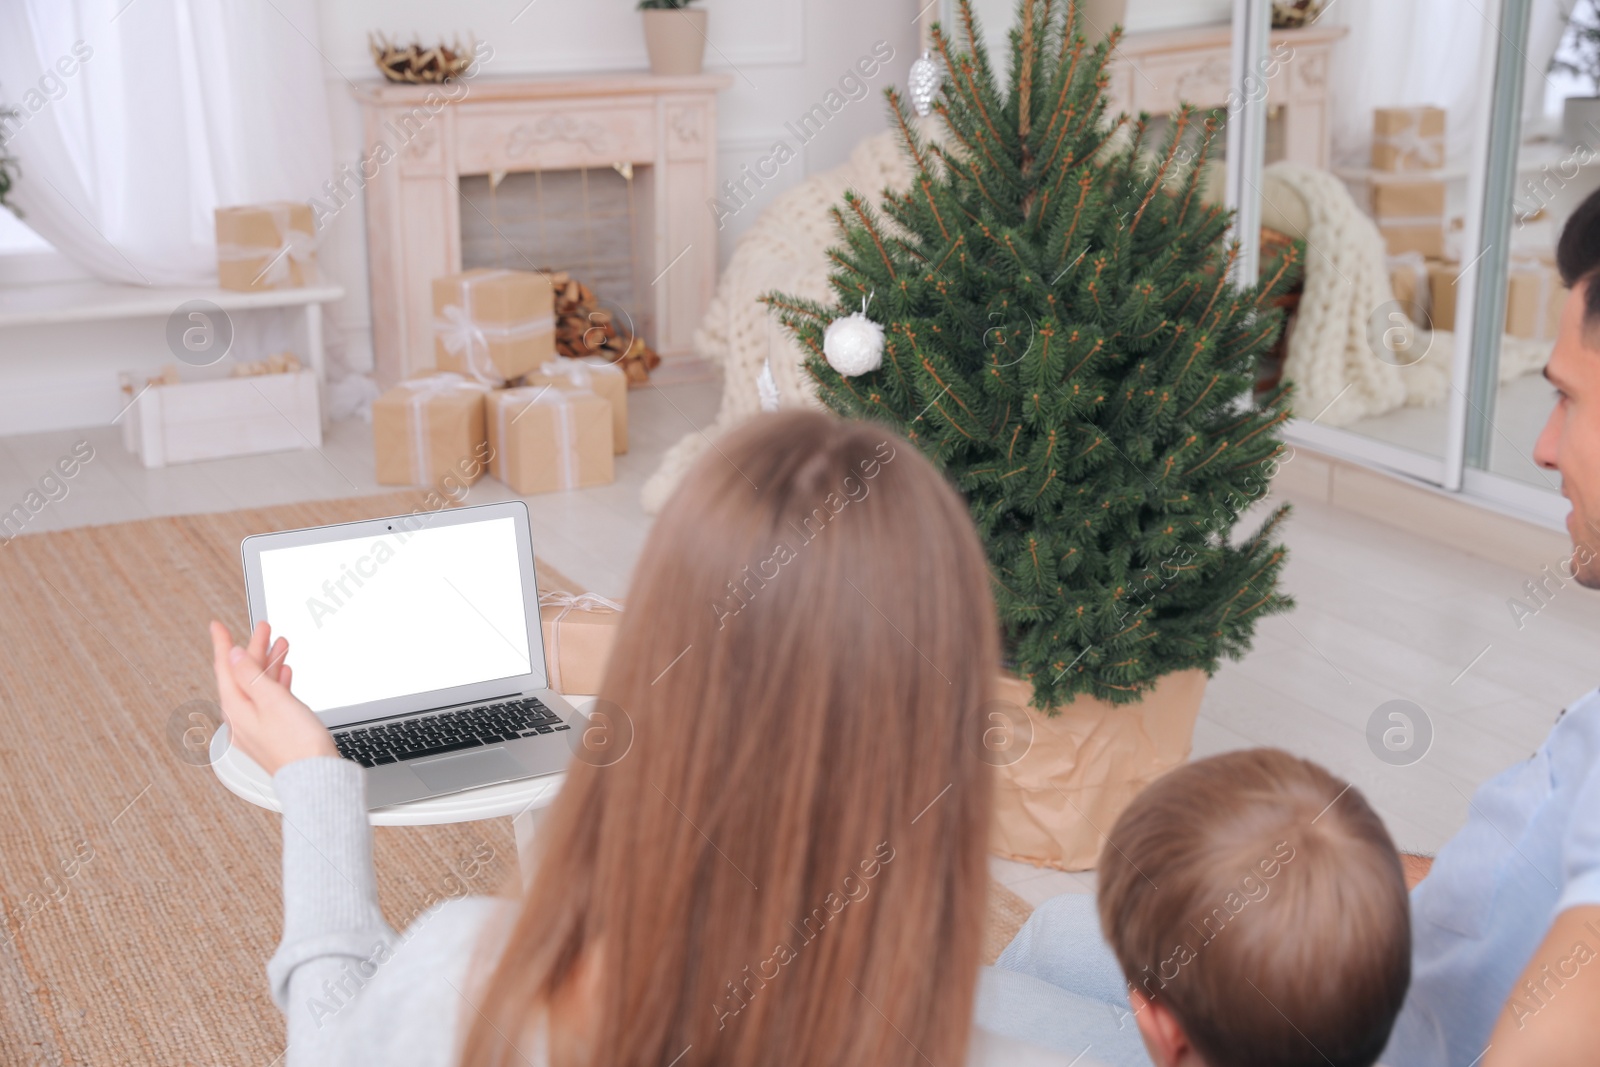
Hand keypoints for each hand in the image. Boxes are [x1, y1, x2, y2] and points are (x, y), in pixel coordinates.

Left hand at [209, 619, 337, 774]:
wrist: (315, 777)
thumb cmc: (296, 744)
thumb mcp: (273, 701)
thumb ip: (252, 676)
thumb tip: (236, 655)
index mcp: (236, 710)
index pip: (225, 669)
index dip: (222, 644)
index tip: (217, 626)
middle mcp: (242, 719)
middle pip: (243, 676)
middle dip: (254, 649)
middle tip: (263, 628)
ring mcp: (258, 727)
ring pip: (258, 686)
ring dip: (269, 663)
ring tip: (281, 644)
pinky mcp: (274, 732)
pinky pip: (269, 699)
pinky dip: (276, 682)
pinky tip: (285, 675)